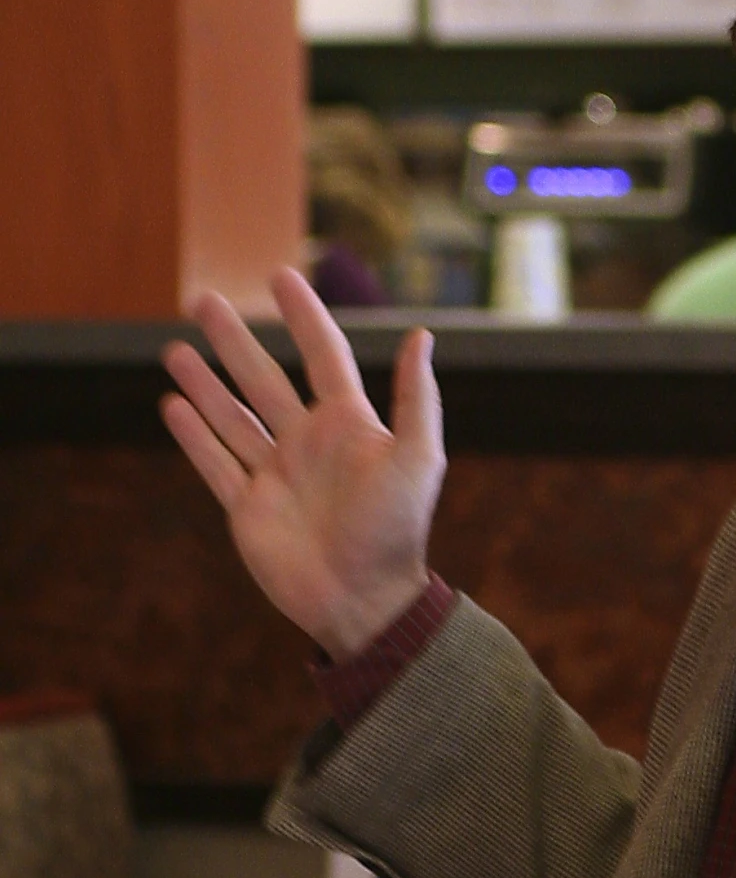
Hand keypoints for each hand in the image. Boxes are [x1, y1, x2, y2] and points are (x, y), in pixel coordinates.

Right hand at [160, 268, 446, 659]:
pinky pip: (216, 464)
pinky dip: (194, 436)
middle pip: (263, 378)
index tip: (278, 276)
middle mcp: (308, 443)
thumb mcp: (418, 458)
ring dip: (204, 382)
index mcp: (349, 425)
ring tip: (174, 348)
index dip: (303, 316)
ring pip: (231, 417)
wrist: (366, 601)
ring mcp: (275, 475)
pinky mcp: (248, 509)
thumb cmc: (397, 529)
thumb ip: (417, 398)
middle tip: (202, 300)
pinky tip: (172, 405)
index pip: (322, 354)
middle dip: (233, 340)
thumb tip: (421, 335)